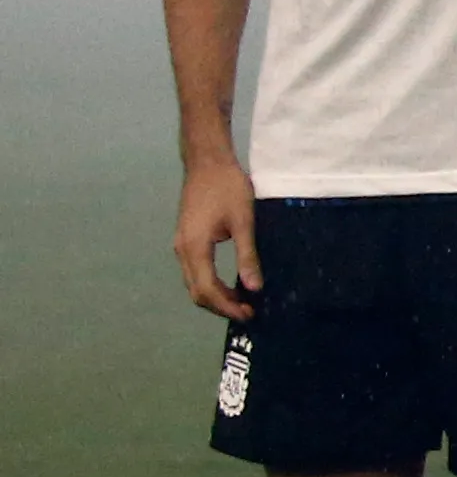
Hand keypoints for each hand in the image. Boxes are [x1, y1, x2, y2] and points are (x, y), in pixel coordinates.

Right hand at [176, 152, 258, 322]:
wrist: (207, 162)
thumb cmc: (228, 187)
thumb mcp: (243, 222)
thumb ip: (247, 256)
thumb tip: (254, 287)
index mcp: (194, 248)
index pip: (207, 289)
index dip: (227, 306)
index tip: (249, 315)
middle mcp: (182, 250)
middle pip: (196, 291)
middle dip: (221, 306)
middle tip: (249, 312)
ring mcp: (182, 245)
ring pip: (194, 282)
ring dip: (216, 296)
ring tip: (243, 301)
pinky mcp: (187, 239)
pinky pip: (195, 270)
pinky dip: (211, 283)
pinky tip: (231, 283)